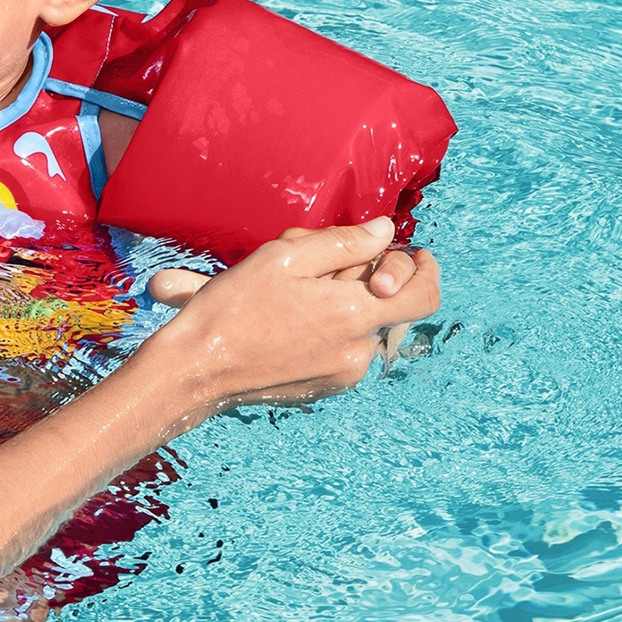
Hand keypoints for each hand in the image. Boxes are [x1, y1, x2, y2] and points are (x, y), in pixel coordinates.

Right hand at [147, 218, 441, 408]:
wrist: (195, 370)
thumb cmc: (231, 310)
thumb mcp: (284, 258)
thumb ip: (344, 242)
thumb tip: (386, 232)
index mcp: (353, 314)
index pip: (424, 296)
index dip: (427, 272)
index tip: (416, 255)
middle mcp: (358, 351)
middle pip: (393, 310)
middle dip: (373, 282)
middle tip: (333, 267)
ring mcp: (343, 375)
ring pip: (367, 330)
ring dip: (349, 308)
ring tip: (301, 294)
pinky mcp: (325, 389)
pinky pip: (346, 352)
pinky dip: (333, 332)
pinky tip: (293, 321)